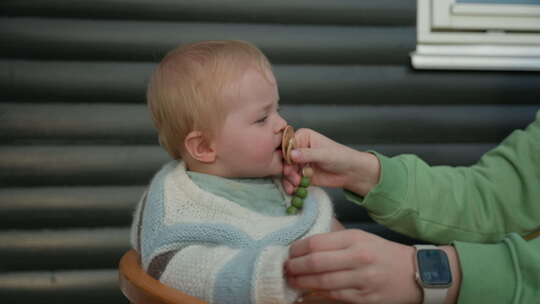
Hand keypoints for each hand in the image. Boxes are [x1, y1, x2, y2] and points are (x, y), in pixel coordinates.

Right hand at [282, 128, 379, 195]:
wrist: (351, 173)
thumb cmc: (341, 157)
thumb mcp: (324, 154)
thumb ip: (308, 154)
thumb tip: (291, 154)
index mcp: (303, 137)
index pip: (288, 144)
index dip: (286, 155)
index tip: (289, 165)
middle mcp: (299, 149)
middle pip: (285, 159)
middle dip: (288, 170)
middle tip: (294, 179)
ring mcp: (299, 163)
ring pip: (287, 171)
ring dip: (288, 180)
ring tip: (295, 186)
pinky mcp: (301, 175)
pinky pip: (291, 180)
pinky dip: (291, 186)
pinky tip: (294, 190)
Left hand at [285, 229, 421, 303]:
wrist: (415, 273)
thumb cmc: (382, 253)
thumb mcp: (361, 237)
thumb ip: (334, 239)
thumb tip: (304, 245)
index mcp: (355, 238)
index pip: (316, 243)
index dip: (297, 249)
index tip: (289, 252)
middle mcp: (358, 258)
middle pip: (315, 263)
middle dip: (295, 267)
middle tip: (285, 268)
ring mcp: (361, 280)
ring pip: (322, 282)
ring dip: (301, 282)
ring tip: (292, 280)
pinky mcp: (364, 298)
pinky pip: (333, 297)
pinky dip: (316, 295)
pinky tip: (307, 292)